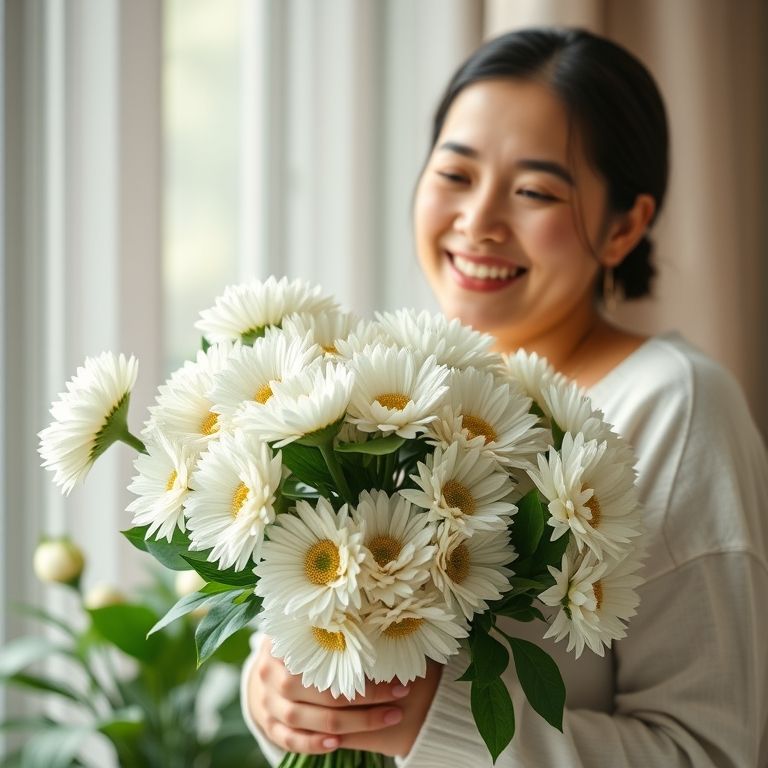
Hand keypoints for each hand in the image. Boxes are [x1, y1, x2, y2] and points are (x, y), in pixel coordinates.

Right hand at [246, 635, 442, 756]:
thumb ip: (331, 627)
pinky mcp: (268, 725)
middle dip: (366, 700)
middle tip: (400, 695)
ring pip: (308, 720)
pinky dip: (313, 744)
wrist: (264, 668)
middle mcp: (271, 674)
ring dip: (351, 724)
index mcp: (284, 645)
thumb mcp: (308, 629)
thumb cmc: (298, 645)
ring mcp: (267, 702)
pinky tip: (337, 743)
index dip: (362, 670)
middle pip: (321, 693)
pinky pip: (290, 739)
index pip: (327, 661)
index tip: (396, 674)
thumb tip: (376, 621)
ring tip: (386, 718)